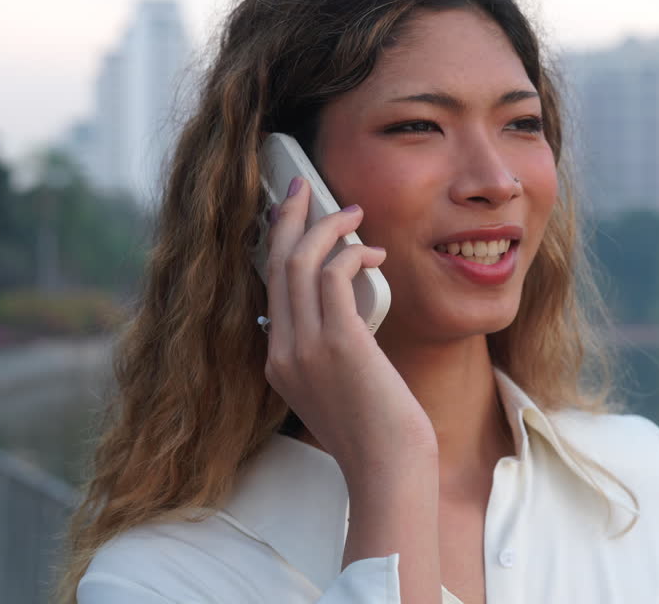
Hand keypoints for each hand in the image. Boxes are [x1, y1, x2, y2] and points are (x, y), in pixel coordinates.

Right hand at [262, 176, 436, 477]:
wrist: (388, 468)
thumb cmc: (378, 433)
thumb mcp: (341, 388)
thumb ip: (332, 352)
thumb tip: (348, 311)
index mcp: (279, 363)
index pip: (271, 290)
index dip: (280, 247)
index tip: (294, 219)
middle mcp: (283, 352)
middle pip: (275, 266)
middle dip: (289, 220)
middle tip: (304, 190)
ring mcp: (305, 348)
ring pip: (299, 264)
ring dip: (326, 229)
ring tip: (354, 214)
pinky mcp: (338, 343)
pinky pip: (333, 278)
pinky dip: (351, 255)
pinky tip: (373, 254)